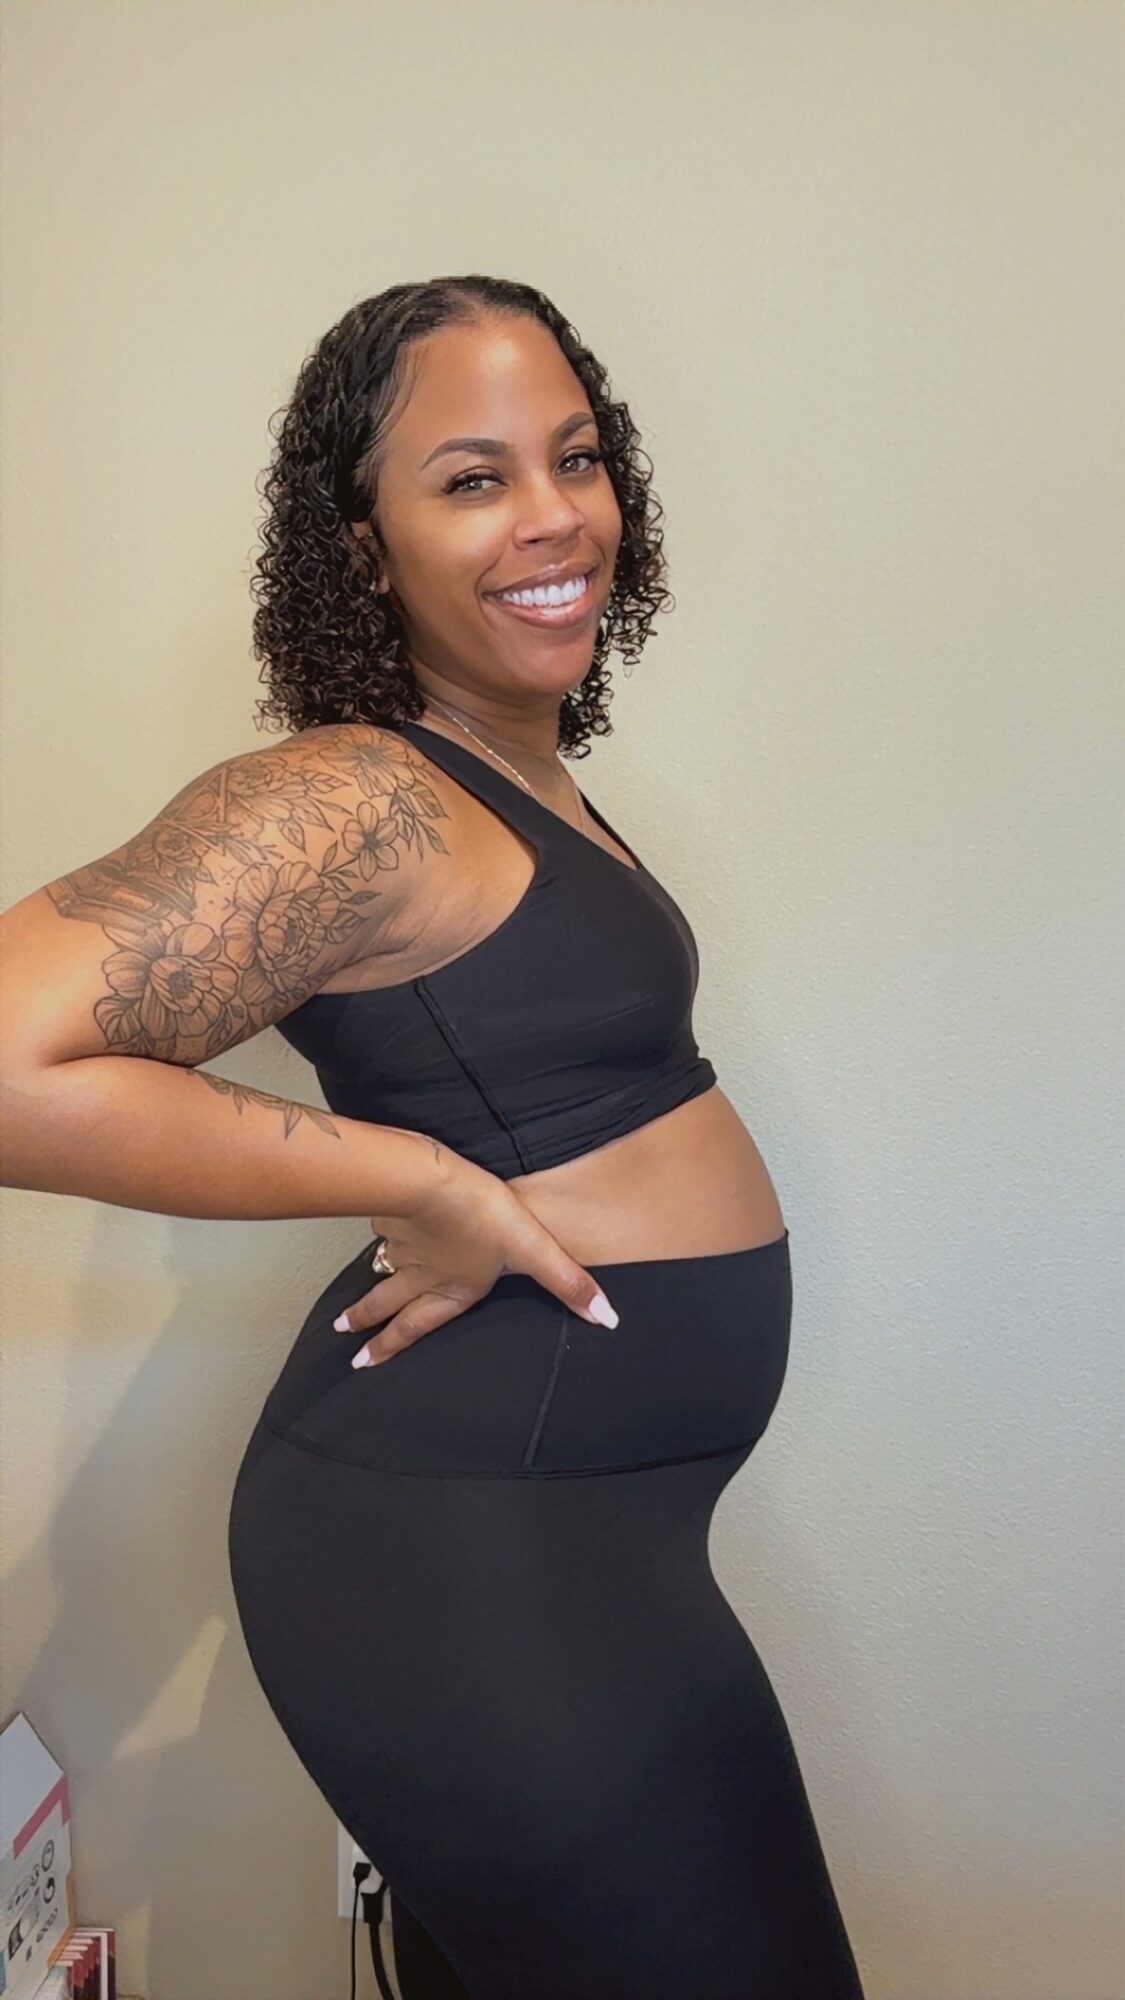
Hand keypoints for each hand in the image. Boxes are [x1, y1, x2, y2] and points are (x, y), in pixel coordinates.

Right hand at [336, 1153, 619, 1366]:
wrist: (431, 1181)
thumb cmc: (482, 1216)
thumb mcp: (535, 1251)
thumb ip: (570, 1284)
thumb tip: (607, 1319)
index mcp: (450, 1289)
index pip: (417, 1326)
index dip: (392, 1346)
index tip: (365, 1364)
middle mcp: (420, 1274)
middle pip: (386, 1304)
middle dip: (366, 1324)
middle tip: (342, 1338)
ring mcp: (402, 1244)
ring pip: (381, 1269)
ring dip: (366, 1288)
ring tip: (346, 1306)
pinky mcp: (392, 1213)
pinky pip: (381, 1229)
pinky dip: (378, 1235)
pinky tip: (376, 1230)